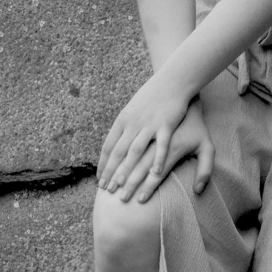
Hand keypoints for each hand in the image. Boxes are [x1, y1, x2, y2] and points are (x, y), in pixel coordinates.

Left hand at [97, 81, 213, 204]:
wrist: (171, 81)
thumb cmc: (152, 98)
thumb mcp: (132, 110)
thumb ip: (124, 128)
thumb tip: (115, 146)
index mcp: (123, 120)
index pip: (108, 146)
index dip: (103, 164)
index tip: (99, 180)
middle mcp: (133, 123)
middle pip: (119, 152)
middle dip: (111, 172)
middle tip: (106, 190)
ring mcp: (149, 124)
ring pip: (136, 150)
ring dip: (128, 170)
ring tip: (122, 187)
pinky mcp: (166, 124)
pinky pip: (161, 145)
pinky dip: (158, 159)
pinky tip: (155, 173)